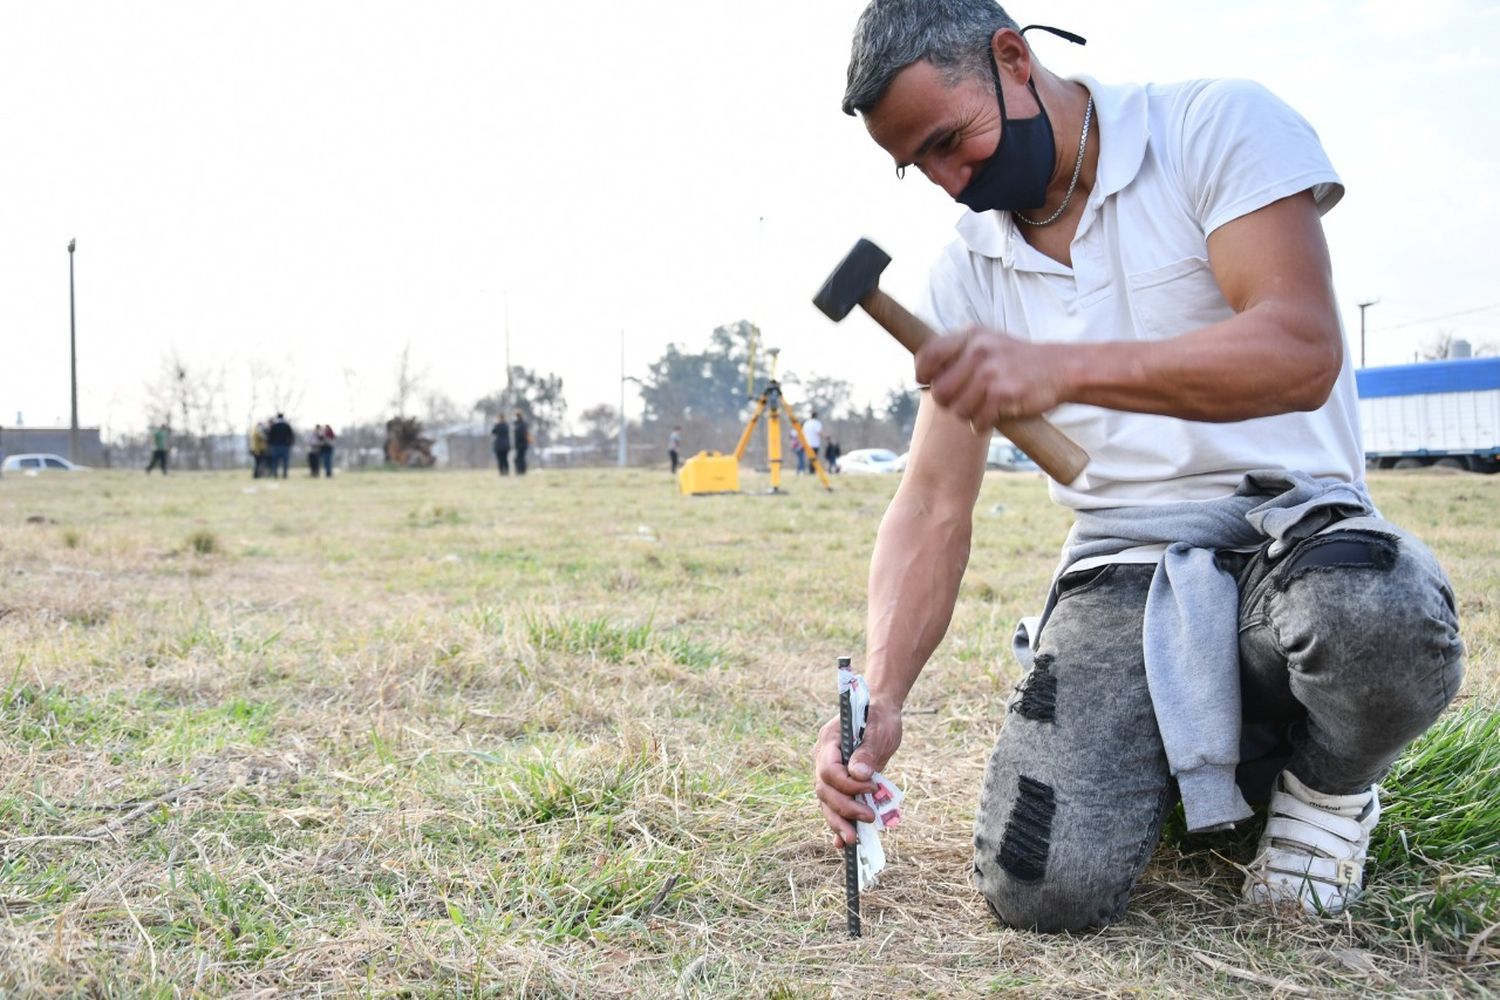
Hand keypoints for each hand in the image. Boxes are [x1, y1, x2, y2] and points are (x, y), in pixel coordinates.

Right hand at [813, 699, 902, 848]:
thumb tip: (859, 775)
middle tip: (869, 817)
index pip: (828, 770)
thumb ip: (868, 751)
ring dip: (839, 822)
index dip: (847, 784)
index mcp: (829, 741)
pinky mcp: (839, 783)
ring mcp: (829, 771)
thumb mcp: (879, 730)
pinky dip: (838, 823)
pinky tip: (842, 843)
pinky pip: (834, 805)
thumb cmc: (879, 717)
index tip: (872, 786)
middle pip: (824, 790)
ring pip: (826, 802)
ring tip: (853, 840)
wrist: (880, 713)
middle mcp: (823, 758)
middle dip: (844, 808)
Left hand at [915, 327, 1070, 423]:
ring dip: (968, 414)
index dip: (922, 373)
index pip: (929, 354)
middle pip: (939, 390)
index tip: (925, 381)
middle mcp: (978, 351)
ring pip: (957, 409)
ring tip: (983, 406)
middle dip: (948, 401)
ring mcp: (991, 373)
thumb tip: (923, 374)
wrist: (1062, 368)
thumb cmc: (1019, 360)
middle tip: (962, 401)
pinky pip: (977, 421)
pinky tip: (993, 416)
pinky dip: (982, 424)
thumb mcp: (988, 342)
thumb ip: (959, 351)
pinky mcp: (1003, 395)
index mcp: (971, 336)